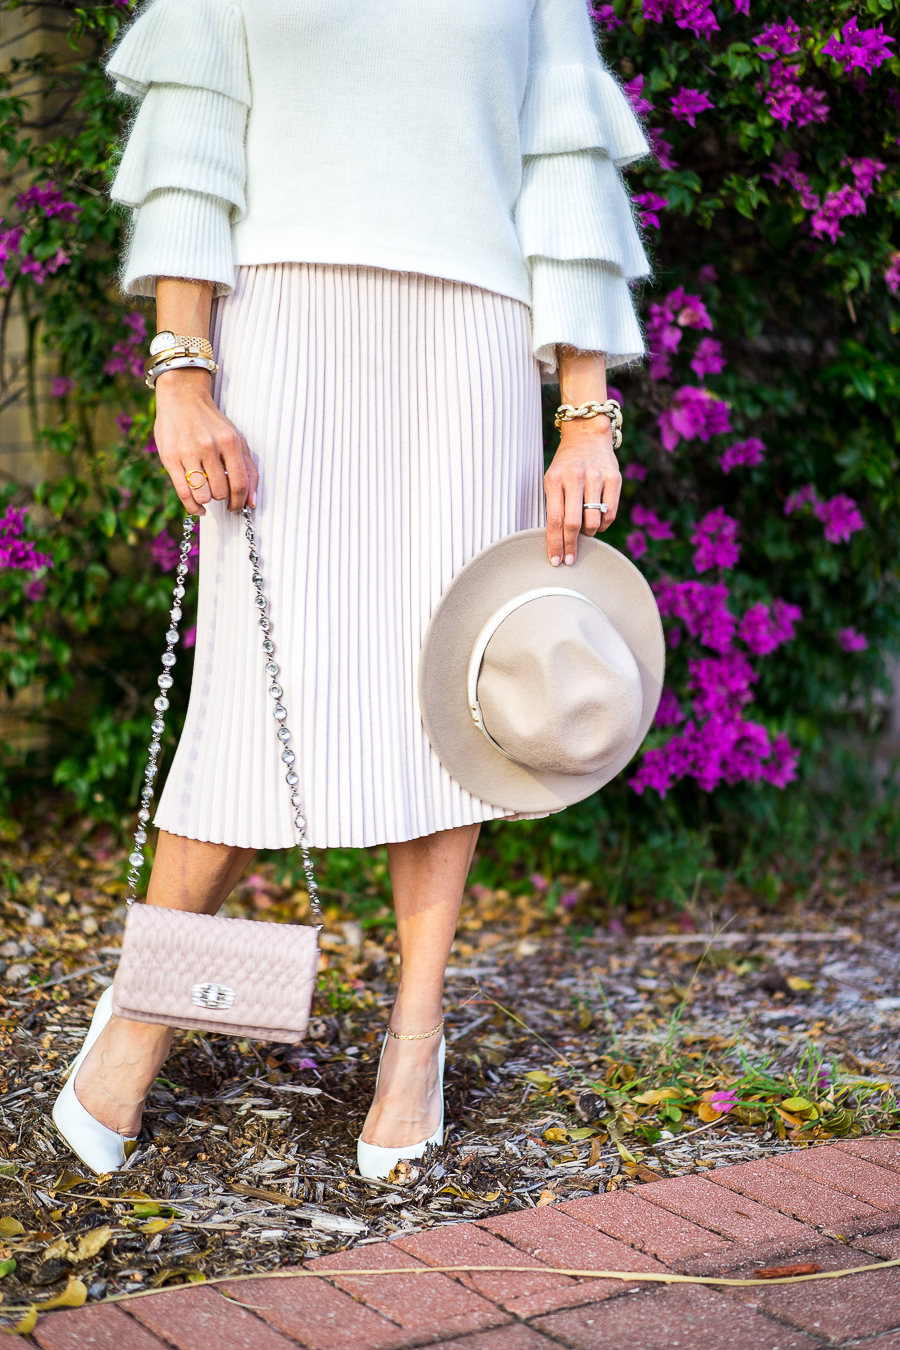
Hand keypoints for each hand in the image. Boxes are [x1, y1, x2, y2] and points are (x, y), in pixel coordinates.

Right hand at [154, 368, 256, 516]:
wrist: (182, 398)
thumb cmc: (212, 423)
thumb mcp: (236, 439)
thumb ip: (248, 469)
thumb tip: (252, 502)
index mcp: (229, 441)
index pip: (239, 483)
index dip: (240, 501)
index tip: (237, 506)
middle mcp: (208, 446)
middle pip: (221, 492)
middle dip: (222, 498)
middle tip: (220, 493)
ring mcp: (187, 452)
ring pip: (202, 495)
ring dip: (207, 500)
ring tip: (207, 493)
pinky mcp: (169, 458)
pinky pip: (183, 493)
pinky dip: (192, 506)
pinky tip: (197, 507)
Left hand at [544, 415, 620, 565]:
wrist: (587, 435)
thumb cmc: (566, 465)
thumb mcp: (552, 479)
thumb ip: (554, 506)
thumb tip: (558, 541)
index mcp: (554, 479)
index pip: (554, 520)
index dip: (555, 544)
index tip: (556, 561)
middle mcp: (575, 477)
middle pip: (573, 523)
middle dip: (570, 546)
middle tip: (570, 560)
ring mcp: (596, 477)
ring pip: (593, 521)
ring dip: (588, 534)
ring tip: (584, 533)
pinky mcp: (614, 478)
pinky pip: (610, 513)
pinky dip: (602, 525)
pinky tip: (596, 523)